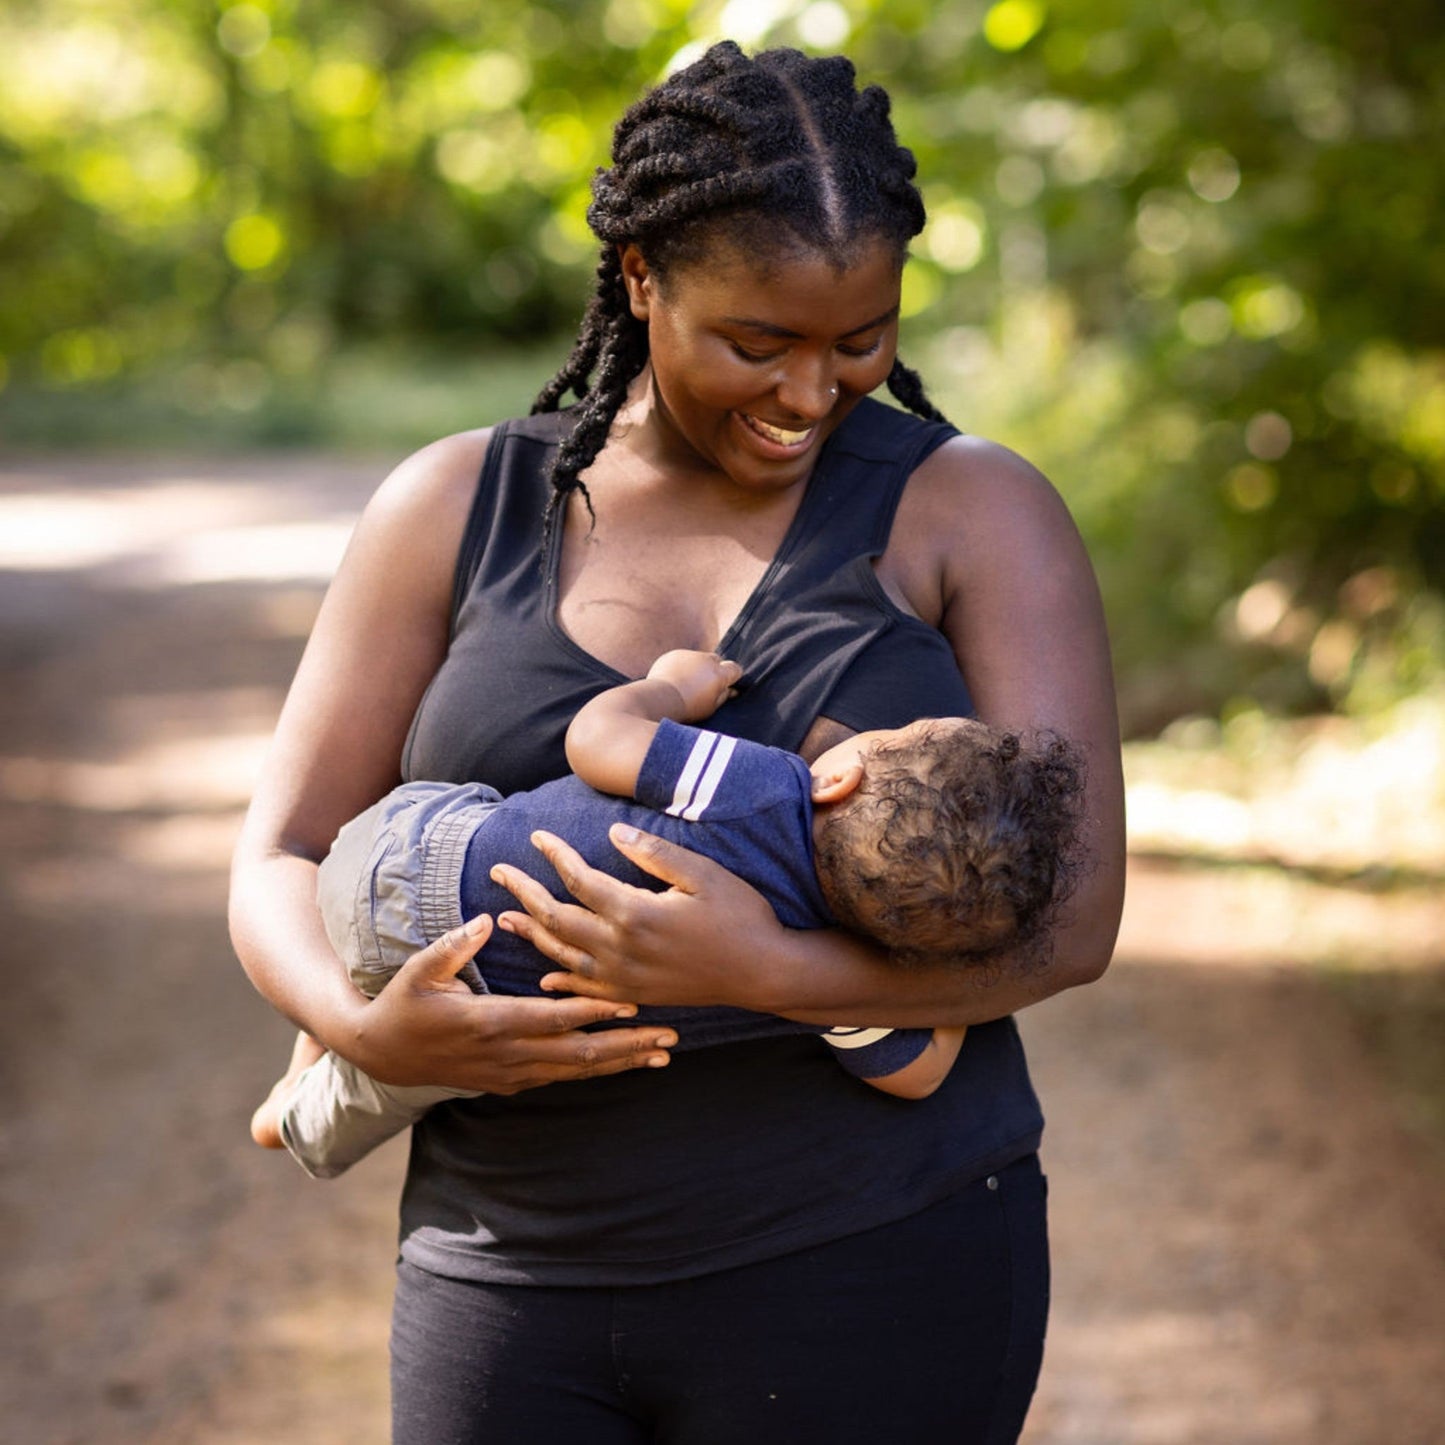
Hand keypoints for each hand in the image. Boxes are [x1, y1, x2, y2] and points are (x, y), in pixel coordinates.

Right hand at [348, 915, 676, 1092]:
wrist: (384, 1055)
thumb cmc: (404, 1003)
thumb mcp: (420, 969)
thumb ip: (455, 945)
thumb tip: (488, 919)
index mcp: (489, 1023)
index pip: (552, 1018)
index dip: (593, 1011)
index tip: (632, 1002)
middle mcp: (507, 1055)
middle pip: (578, 1054)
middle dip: (626, 1045)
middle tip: (669, 1038)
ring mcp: (510, 1074)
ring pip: (577, 1072)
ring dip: (621, 1063)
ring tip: (662, 1053)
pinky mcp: (511, 1082)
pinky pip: (563, 1078)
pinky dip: (597, 1071)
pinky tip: (626, 1063)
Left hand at [491, 825, 783, 1007]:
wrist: (763, 972)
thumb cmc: (740, 916)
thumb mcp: (704, 874)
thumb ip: (655, 853)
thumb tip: (613, 831)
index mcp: (635, 913)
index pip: (578, 880)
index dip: (554, 856)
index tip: (536, 836)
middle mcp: (620, 949)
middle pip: (556, 918)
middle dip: (525, 892)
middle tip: (498, 872)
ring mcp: (624, 977)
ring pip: (562, 955)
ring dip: (531, 933)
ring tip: (506, 917)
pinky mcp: (635, 993)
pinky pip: (585, 989)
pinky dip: (560, 979)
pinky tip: (544, 973)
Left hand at [645, 649, 742, 720]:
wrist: (659, 700)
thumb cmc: (688, 708)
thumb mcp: (711, 707)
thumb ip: (724, 696)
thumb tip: (732, 690)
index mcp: (718, 673)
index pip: (734, 668)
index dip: (733, 676)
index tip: (727, 684)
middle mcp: (706, 659)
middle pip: (716, 660)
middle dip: (713, 670)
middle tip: (704, 686)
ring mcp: (689, 654)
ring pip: (698, 659)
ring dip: (696, 668)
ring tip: (686, 685)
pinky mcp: (674, 654)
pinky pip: (682, 658)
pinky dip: (681, 667)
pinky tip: (674, 681)